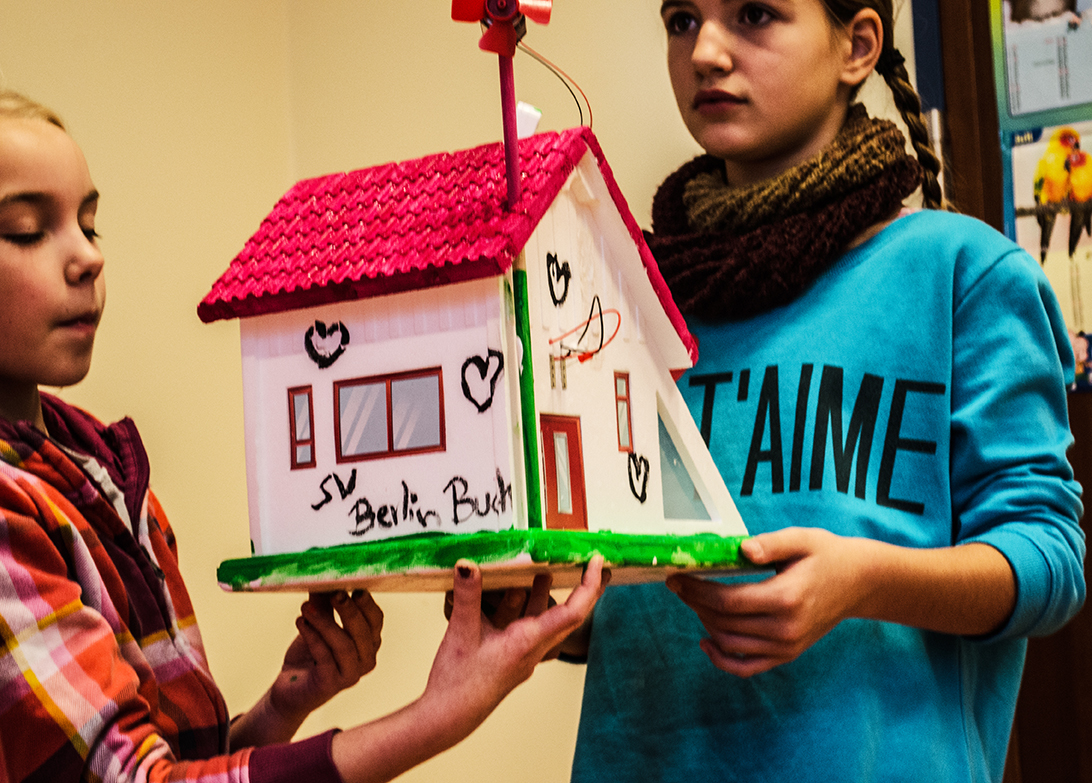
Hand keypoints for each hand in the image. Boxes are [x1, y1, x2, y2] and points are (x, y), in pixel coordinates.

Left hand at [270, 589, 384, 723]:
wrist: (291, 689)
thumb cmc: (309, 655)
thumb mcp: (318, 624)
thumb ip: (324, 604)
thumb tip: (323, 577)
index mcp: (369, 643)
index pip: (375, 620)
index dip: (367, 603)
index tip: (354, 585)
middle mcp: (366, 660)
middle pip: (363, 632)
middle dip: (349, 611)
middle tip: (334, 593)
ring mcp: (350, 675)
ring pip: (344, 645)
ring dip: (325, 623)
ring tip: (306, 607)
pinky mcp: (331, 685)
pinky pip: (324, 657)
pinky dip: (312, 637)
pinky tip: (300, 622)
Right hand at [422, 557, 607, 735]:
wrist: (448, 718)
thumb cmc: (457, 684)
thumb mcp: (461, 632)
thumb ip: (467, 596)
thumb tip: (467, 565)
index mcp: (528, 643)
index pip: (573, 613)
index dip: (589, 585)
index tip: (597, 562)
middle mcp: (533, 651)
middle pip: (571, 617)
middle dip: (586, 589)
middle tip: (593, 564)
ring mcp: (525, 657)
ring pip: (549, 622)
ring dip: (550, 596)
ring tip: (547, 570)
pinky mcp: (514, 660)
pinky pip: (532, 629)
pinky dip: (531, 609)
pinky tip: (516, 598)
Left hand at [665, 528, 863, 676]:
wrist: (860, 582)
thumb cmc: (828, 556)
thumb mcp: (802, 539)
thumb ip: (770, 543)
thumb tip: (742, 549)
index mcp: (786, 598)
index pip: (728, 601)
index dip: (696, 591)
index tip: (677, 578)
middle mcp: (785, 628)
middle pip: (724, 622)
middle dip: (695, 603)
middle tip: (680, 585)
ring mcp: (787, 646)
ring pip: (730, 644)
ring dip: (705, 623)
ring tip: (694, 602)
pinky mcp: (787, 654)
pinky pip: (747, 666)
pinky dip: (722, 659)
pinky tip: (706, 641)